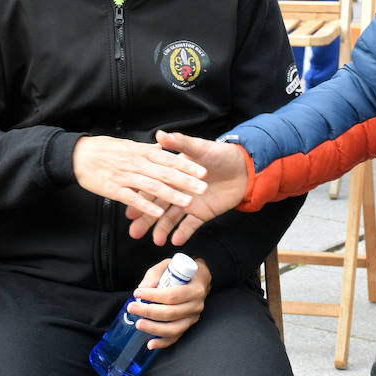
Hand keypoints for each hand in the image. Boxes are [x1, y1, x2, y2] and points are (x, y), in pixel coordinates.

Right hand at [72, 135, 207, 218]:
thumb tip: (166, 144)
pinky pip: (133, 198)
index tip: (203, 171)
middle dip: (185, 181)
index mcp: (141, 151)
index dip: (186, 166)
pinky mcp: (114, 189)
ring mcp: (125, 176)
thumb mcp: (128, 144)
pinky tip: (159, 213)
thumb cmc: (103, 149)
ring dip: (171, 195)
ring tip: (188, 202)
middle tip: (203, 188)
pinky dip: (146, 206)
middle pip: (165, 173)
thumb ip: (148, 148)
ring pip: (152, 187)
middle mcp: (136, 163)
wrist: (77, 154)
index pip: (168, 159)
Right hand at [125, 130, 247, 245]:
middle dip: (146, 219)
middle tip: (135, 232)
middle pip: (159, 206)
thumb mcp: (199, 147)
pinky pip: (191, 225)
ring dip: (162, 229)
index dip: (141, 199)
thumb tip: (162, 134)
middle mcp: (179, 190)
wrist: (245, 167)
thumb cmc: (220, 154)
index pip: (153, 187)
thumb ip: (180, 143)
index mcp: (174, 174)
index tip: (129, 210)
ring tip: (154, 240)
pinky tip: (175, 240)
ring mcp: (190, 203)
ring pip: (172, 218)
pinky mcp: (203, 212)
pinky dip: (183, 233)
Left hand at [128, 257, 212, 349]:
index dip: (153, 296)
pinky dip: (162, 343)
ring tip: (139, 324)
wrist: (199, 281)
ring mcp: (192, 318)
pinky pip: (175, 337)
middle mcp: (196, 305)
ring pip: (173, 328)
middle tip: (132, 308)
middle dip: (149, 311)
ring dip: (154, 328)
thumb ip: (155, 274)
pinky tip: (150, 343)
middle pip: (171, 313)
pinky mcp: (187, 326)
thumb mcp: (169, 265)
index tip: (138, 293)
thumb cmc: (183, 273)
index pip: (172, 295)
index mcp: (195, 289)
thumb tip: (143, 287)